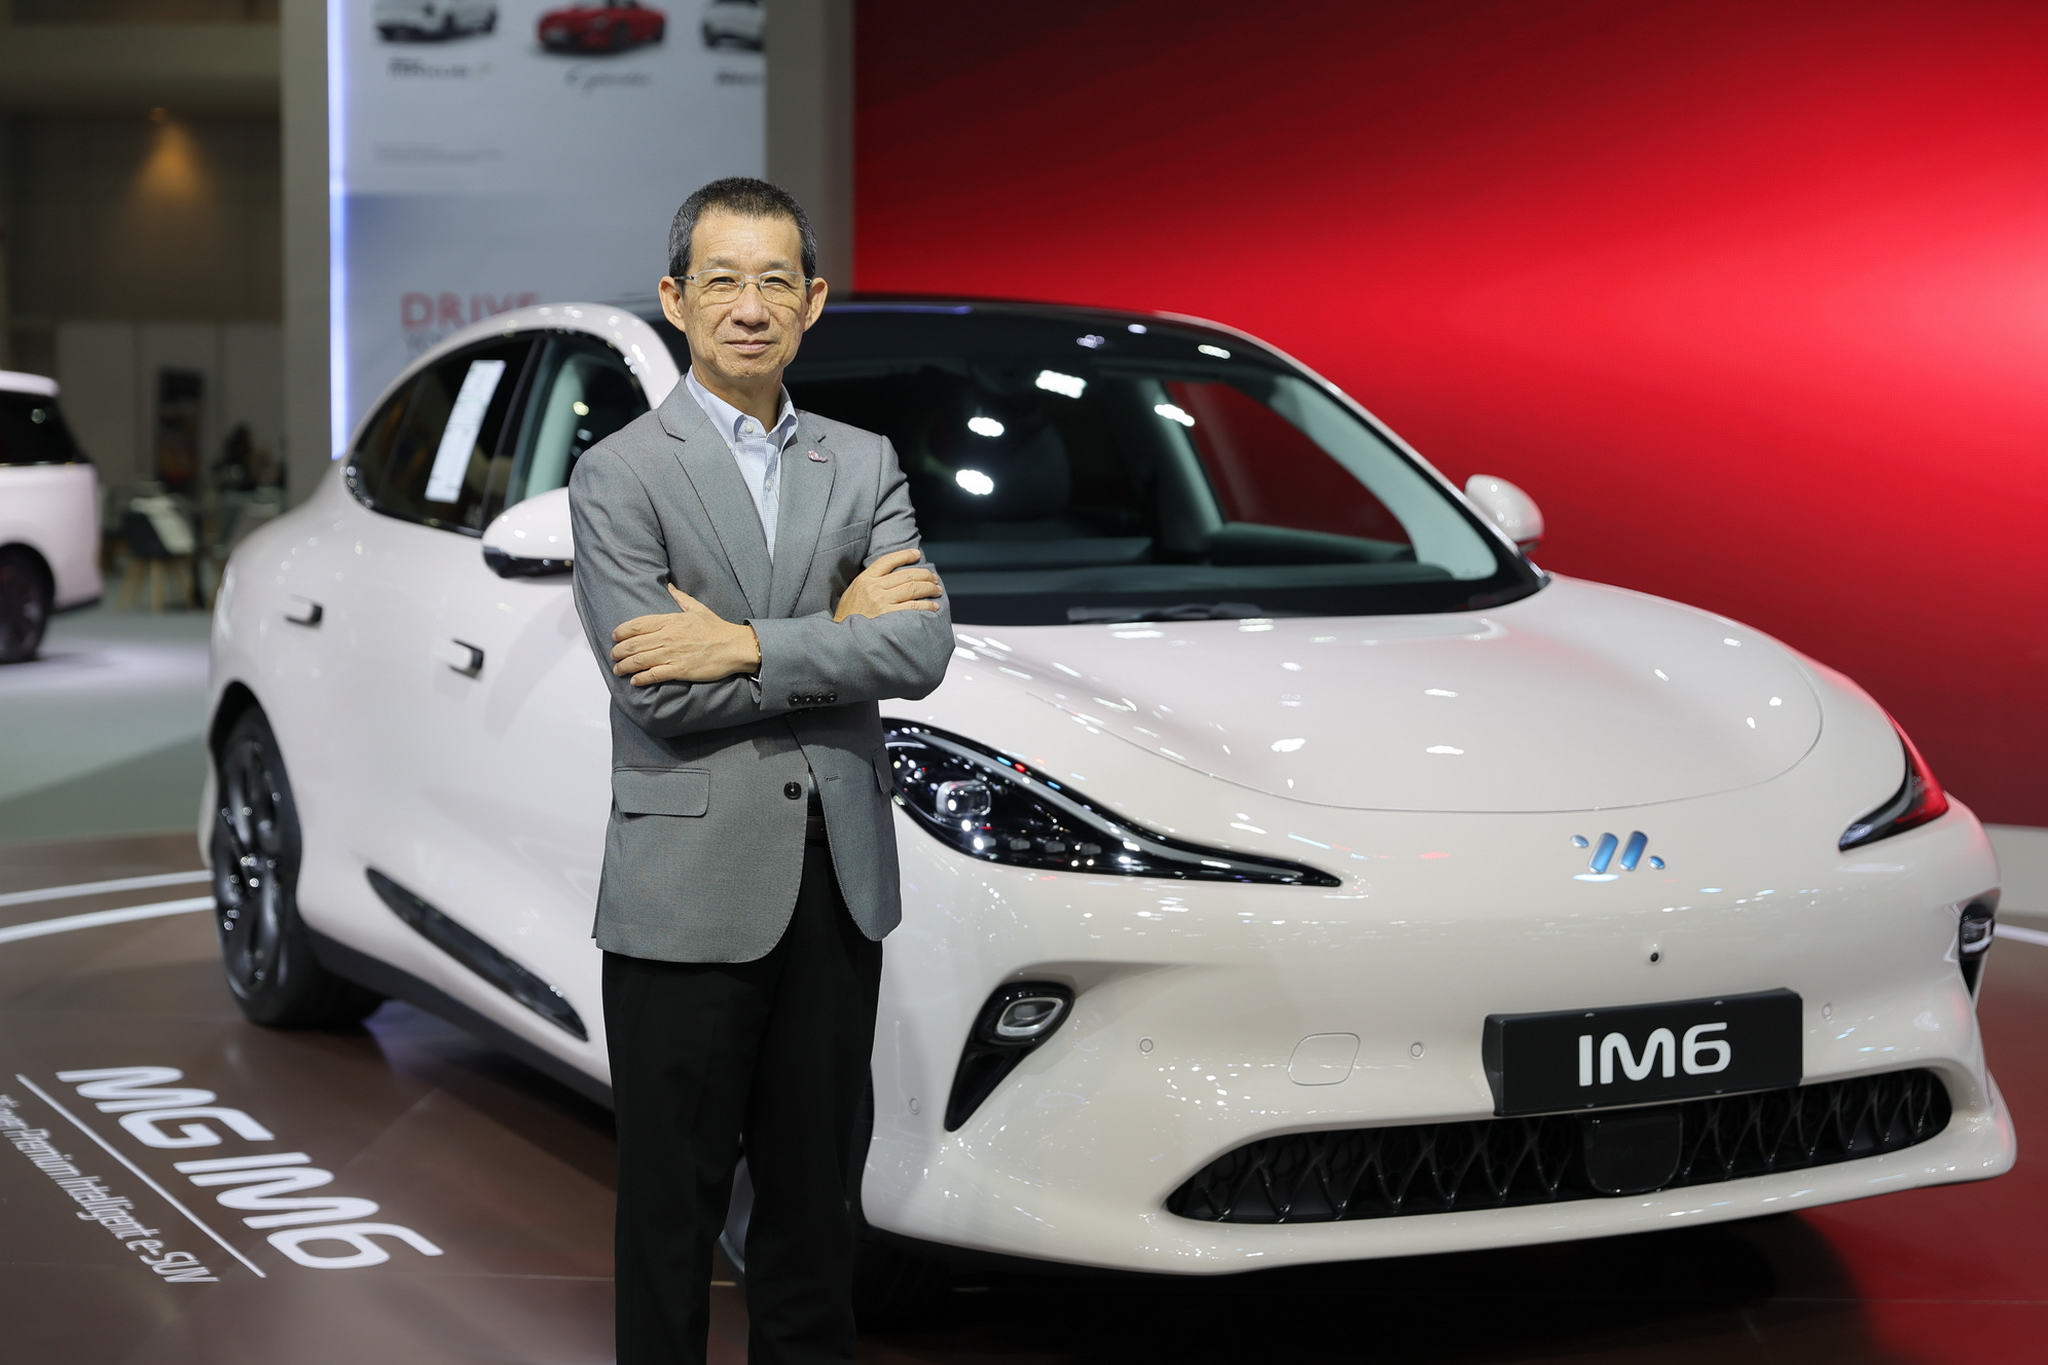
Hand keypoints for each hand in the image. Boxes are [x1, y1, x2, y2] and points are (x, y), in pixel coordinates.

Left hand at [611, 583, 759, 684]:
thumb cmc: (717, 628)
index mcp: (670, 621)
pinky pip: (654, 675)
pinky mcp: (679, 670)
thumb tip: (669, 586)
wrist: (734, 647)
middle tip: (613, 656)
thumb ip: (680, 598)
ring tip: (618, 670)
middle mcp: (668, 637)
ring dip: (624, 666)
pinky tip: (635, 681)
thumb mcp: (697, 608)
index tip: (615, 637)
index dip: (621, 632)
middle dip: (618, 651)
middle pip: (634, 644)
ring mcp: (672, 654)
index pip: (637, 625)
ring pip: (639, 660)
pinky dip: (641, 679)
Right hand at [835, 548, 943, 622]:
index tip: (916, 555)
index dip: (905, 555)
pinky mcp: (888, 616)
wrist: (842, 638)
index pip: (888, 560)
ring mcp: (882, 602)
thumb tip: (893, 576)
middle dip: (925, 575)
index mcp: (865, 579)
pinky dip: (927, 605)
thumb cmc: (848, 617)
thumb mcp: (853, 592)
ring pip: (913, 588)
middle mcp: (874, 588)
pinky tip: (933, 606)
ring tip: (937, 590)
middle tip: (934, 578)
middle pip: (906, 575)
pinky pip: (914, 607)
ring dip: (929, 588)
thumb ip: (870, 582)